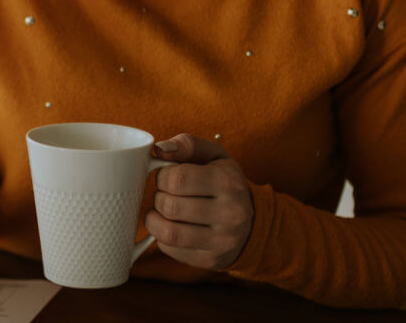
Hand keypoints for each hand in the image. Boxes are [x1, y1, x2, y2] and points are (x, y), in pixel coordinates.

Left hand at [145, 133, 254, 269]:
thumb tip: (159, 149)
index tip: (167, 176)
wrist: (250, 223)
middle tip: (166, 194)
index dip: (162, 176)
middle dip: (159, 197)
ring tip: (164, 211)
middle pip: (169, 206)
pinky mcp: (210, 259)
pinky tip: (174, 226)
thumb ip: (187, 145)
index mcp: (229, 183)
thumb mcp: (213, 156)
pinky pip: (170, 249)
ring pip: (167, 232)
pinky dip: (163, 236)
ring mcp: (222, 241)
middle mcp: (230, 214)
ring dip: (155, 219)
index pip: (177, 178)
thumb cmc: (224, 183)